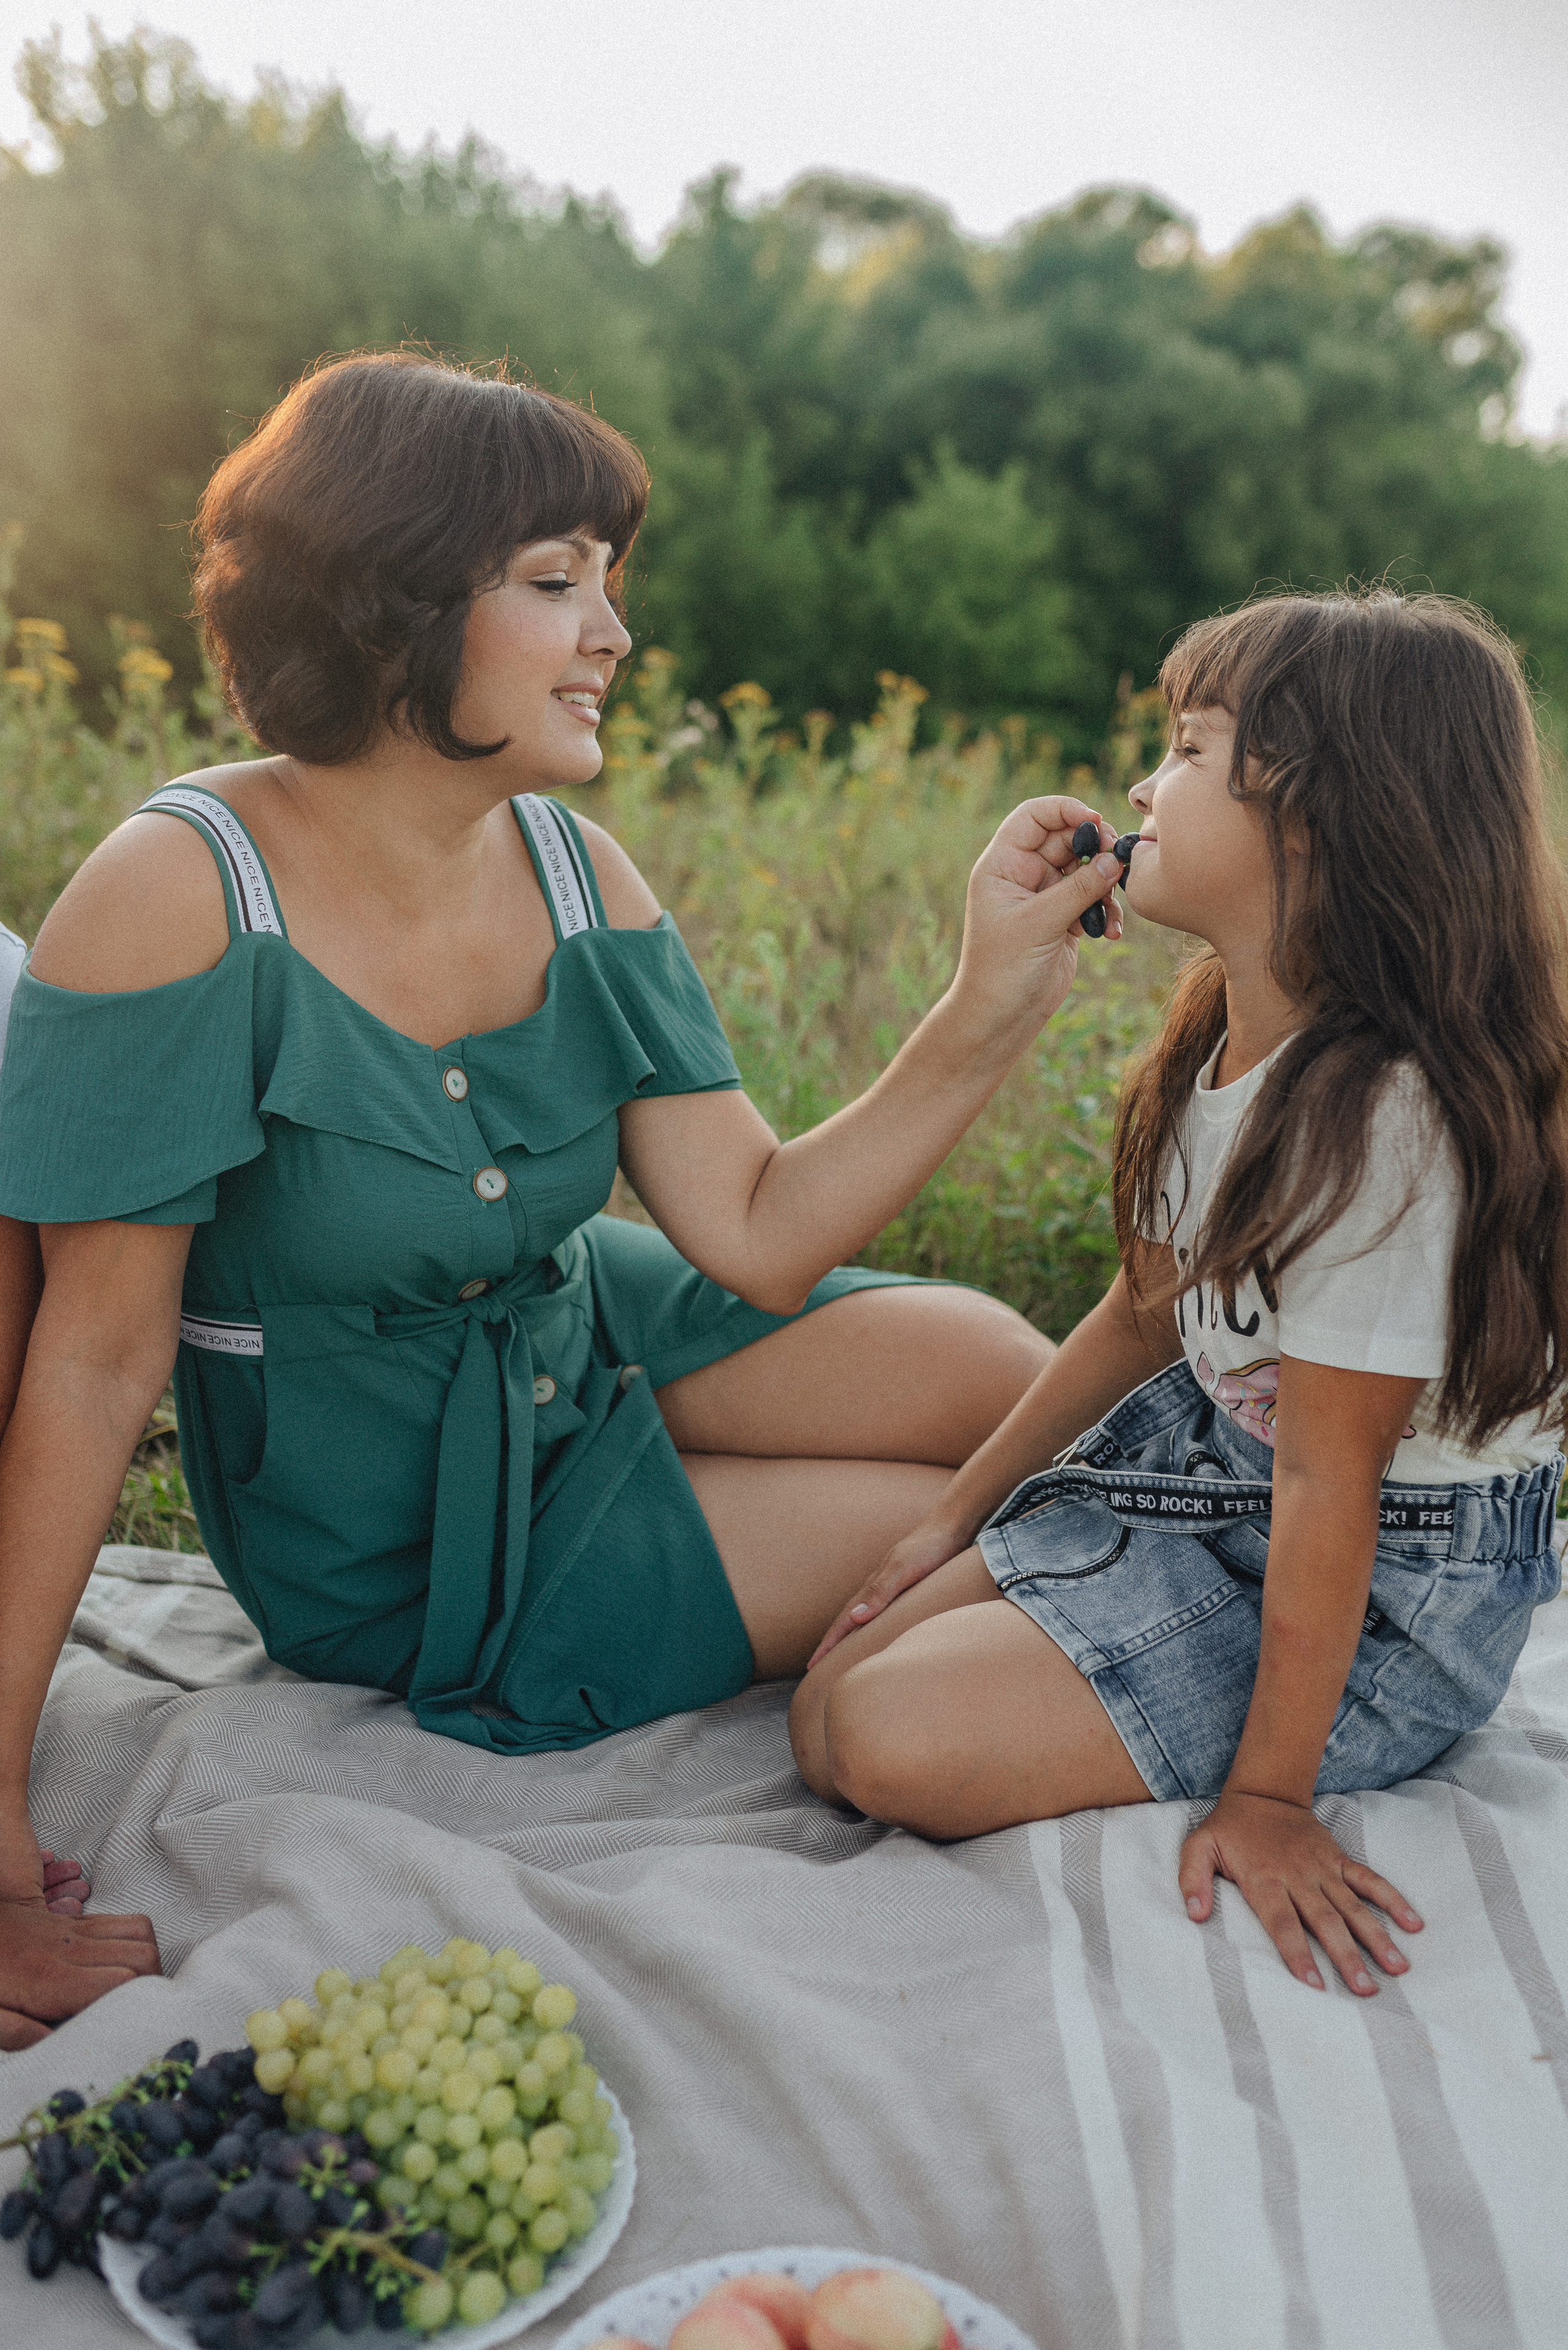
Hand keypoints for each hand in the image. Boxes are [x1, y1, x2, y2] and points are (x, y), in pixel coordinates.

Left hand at [0, 1901, 161, 2048]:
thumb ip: (16, 2033)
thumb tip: (56, 2043)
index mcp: (50, 1979)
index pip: (123, 1979)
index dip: (138, 1999)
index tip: (133, 2021)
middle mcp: (70, 1949)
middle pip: (142, 1953)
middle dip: (153, 1981)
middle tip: (139, 2006)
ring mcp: (73, 1931)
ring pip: (139, 1931)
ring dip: (147, 1956)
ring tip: (134, 1985)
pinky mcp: (70, 1922)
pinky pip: (120, 1919)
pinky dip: (133, 1938)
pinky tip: (118, 1961)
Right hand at [806, 1519, 972, 1668]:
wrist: (951, 1526)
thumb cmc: (929, 1548)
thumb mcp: (904, 1569)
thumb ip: (881, 1591)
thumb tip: (854, 1618)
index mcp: (874, 1586)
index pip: (844, 1619)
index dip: (828, 1643)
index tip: (812, 1665)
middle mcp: (878, 1586)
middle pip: (847, 1618)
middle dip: (831, 1642)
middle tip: (816, 1665)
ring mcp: (891, 1585)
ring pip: (862, 1614)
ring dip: (848, 1634)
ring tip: (839, 1653)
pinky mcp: (906, 1585)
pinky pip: (881, 1610)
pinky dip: (870, 1625)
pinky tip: (877, 1629)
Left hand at [950, 799, 1124, 1046]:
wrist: (1002, 1016)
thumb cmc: (1003, 970)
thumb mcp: (1039, 924)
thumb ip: (1078, 889)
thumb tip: (1115, 858)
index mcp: (1003, 864)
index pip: (1033, 816)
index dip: (1065, 809)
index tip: (1096, 819)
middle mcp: (1023, 874)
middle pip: (1067, 837)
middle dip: (1096, 846)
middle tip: (1119, 859)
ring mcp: (1045, 895)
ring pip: (1085, 868)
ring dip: (1105, 882)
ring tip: (1111, 907)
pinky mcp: (1064, 917)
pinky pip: (1093, 898)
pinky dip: (1106, 910)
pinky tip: (1111, 933)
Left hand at [1179, 1789, 1422, 1993]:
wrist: (1262, 1792)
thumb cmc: (1228, 1829)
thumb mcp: (1198, 1847)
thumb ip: (1192, 1879)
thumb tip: (1193, 1914)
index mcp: (1263, 1879)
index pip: (1282, 1923)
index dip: (1297, 1953)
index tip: (1315, 1984)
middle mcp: (1298, 1876)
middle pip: (1325, 1921)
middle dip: (1346, 1956)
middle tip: (1365, 1990)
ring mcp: (1322, 1867)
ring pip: (1353, 1906)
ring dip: (1376, 1936)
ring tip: (1397, 1968)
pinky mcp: (1338, 1858)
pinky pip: (1369, 1879)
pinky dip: (1392, 1899)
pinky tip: (1413, 1924)